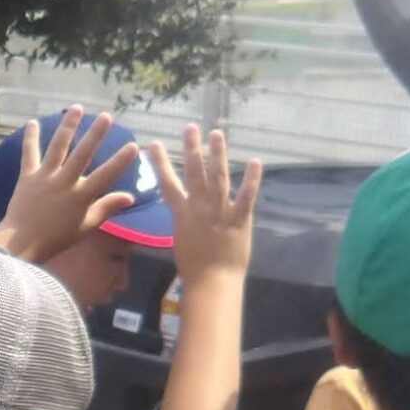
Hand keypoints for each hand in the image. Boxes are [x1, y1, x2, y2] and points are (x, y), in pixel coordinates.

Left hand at [0, 106, 140, 264]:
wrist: (21, 243)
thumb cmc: (57, 238)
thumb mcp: (86, 226)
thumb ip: (106, 208)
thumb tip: (130, 197)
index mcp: (80, 196)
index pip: (105, 176)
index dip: (120, 161)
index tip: (133, 145)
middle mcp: (64, 182)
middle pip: (82, 154)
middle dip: (95, 134)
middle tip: (106, 116)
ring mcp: (44, 177)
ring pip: (58, 147)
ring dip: (68, 126)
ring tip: (76, 108)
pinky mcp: (27, 176)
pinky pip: (29, 153)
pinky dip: (30, 138)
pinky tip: (32, 122)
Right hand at [154, 125, 260, 280]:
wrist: (212, 282)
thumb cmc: (193, 266)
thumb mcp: (181, 239)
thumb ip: (183, 220)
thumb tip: (184, 209)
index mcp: (182, 213)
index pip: (167, 183)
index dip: (160, 162)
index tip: (153, 143)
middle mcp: (199, 207)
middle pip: (194, 173)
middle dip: (192, 148)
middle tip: (191, 127)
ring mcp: (220, 212)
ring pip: (219, 178)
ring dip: (218, 155)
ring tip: (217, 134)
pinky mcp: (240, 220)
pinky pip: (246, 197)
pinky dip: (251, 180)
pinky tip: (255, 161)